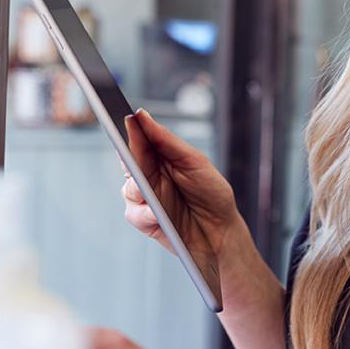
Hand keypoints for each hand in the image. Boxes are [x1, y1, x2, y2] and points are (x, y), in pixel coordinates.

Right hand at [120, 109, 243, 273]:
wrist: (221, 231)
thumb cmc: (211, 193)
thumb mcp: (194, 161)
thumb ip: (167, 141)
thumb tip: (142, 116)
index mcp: (161, 156)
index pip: (140, 139)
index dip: (132, 129)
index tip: (128, 119)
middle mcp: (149, 175)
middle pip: (129, 161)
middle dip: (128, 156)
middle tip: (131, 153)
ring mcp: (145, 197)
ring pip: (128, 188)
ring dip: (137, 188)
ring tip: (145, 188)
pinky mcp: (144, 220)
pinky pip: (134, 213)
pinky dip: (144, 213)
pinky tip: (155, 214)